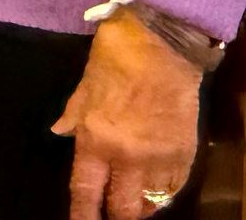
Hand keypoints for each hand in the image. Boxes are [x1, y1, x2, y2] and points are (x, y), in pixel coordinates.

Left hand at [54, 13, 202, 219]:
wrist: (163, 44)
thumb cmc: (116, 56)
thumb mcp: (86, 83)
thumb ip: (74, 114)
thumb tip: (60, 132)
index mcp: (97, 139)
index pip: (86, 191)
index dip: (83, 215)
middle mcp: (128, 157)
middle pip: (124, 209)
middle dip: (117, 217)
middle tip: (113, 214)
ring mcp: (160, 159)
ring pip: (153, 204)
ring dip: (143, 207)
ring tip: (136, 203)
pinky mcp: (185, 154)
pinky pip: (174, 188)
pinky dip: (165, 192)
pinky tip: (159, 188)